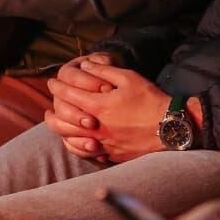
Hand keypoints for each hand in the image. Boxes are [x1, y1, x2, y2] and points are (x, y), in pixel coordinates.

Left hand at [47, 62, 174, 163]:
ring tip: (57, 123)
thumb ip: (104, 69)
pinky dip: (76, 146)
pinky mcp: (112, 155)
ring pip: (70, 141)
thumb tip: (86, 64)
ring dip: (60, 130)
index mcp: (98, 106)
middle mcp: (96, 128)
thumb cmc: (151, 99)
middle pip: (61, 122)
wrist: (171, 127)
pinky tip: (75, 140)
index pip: (67, 94)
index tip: (52, 81)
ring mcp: (104, 144)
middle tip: (48, 105)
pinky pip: (86, 154)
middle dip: (51, 111)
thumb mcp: (128, 77)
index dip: (56, 86)